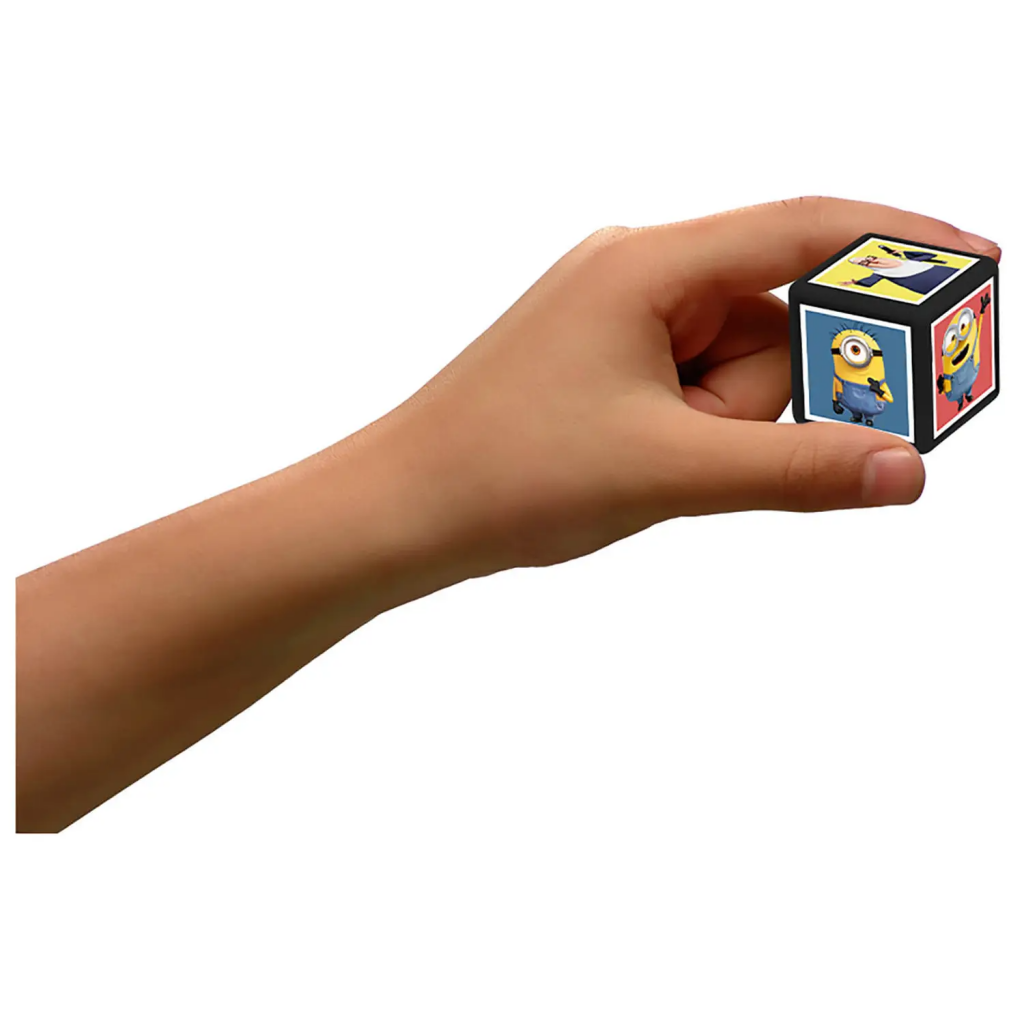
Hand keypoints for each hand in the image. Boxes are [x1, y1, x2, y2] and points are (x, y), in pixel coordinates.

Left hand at [368, 198, 999, 575]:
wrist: (404, 509)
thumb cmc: (508, 475)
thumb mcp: (670, 471)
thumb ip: (796, 466)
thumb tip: (903, 469)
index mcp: (649, 264)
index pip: (806, 230)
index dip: (901, 248)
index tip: (978, 269)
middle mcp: (639, 272)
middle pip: (773, 320)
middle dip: (764, 399)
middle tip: (707, 451)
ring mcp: (621, 316)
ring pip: (735, 367)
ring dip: (720, 430)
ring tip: (643, 466)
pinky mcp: (611, 359)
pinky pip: (697, 386)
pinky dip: (696, 432)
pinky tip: (637, 465)